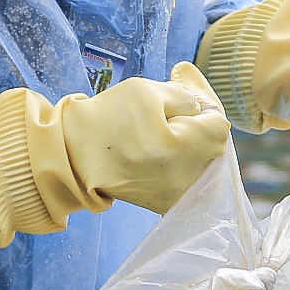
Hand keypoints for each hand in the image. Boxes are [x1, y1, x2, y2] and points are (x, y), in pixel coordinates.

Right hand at [0, 64, 230, 243]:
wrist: (71, 158)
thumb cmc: (106, 120)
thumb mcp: (146, 92)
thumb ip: (184, 94)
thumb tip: (202, 103)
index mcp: (183, 150)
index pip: (218, 122)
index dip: (203, 100)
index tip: (182, 86)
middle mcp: (187, 179)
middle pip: (214, 142)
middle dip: (199, 119)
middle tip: (174, 101)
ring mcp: (178, 196)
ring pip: (205, 159)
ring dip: (193, 138)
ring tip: (166, 122)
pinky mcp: (167, 203)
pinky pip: (191, 176)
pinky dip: (185, 157)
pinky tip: (165, 144)